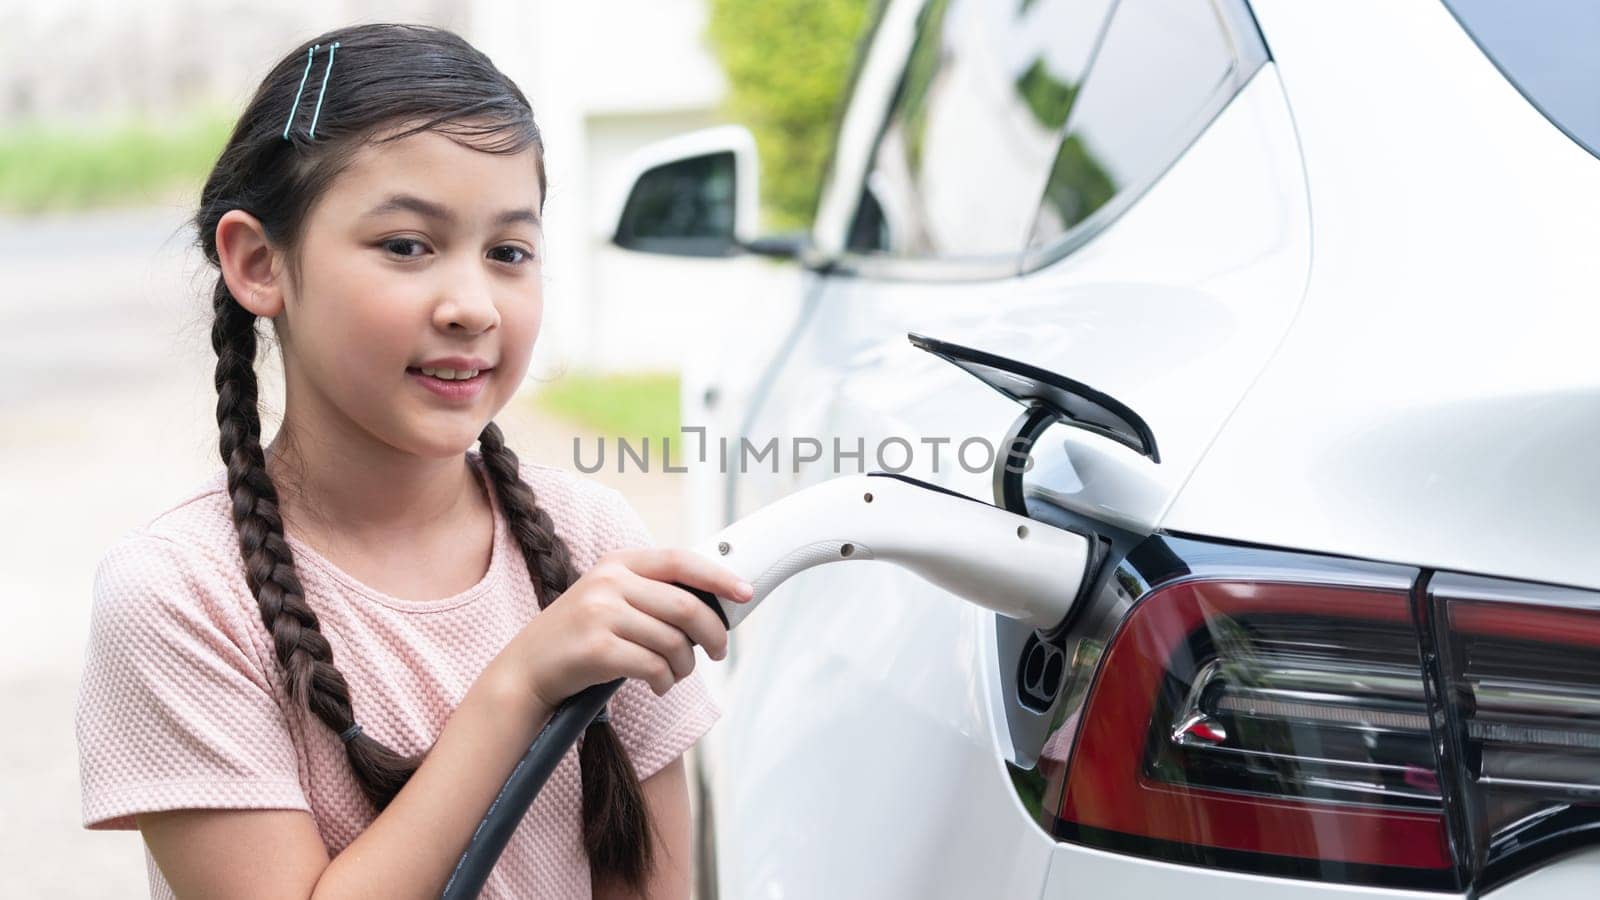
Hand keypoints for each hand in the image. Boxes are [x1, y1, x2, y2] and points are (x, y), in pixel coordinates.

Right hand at [501, 547, 753, 708]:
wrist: (527, 669)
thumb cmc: (580, 636)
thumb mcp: (610, 597)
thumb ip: (651, 591)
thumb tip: (712, 602)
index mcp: (618, 562)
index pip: (679, 561)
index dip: (718, 576)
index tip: (744, 593)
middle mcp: (609, 581)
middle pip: (686, 607)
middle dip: (712, 634)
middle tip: (718, 652)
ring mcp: (601, 613)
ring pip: (673, 642)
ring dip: (684, 666)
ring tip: (674, 674)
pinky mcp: (597, 649)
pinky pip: (654, 667)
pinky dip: (665, 681)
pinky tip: (658, 685)